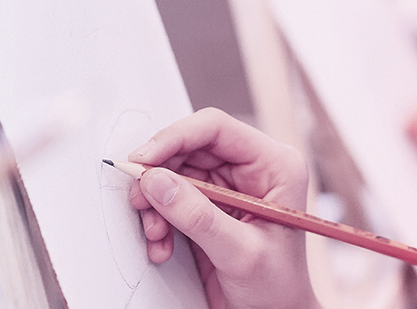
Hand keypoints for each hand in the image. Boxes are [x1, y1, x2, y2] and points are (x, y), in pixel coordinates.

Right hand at [127, 108, 318, 308]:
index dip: (174, 138)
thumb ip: (198, 216)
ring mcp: (229, 188)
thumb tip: (157, 181)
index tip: (143, 161)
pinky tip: (163, 245)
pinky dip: (159, 220)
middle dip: (159, 177)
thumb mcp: (239, 252)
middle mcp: (253, 169)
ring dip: (156, 205)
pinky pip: (172, 198)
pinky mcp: (210, 207)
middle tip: (139, 203)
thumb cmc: (277, 287)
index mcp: (275, 165)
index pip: (217, 129)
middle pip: (189, 148)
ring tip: (156, 234)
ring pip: (174, 173)